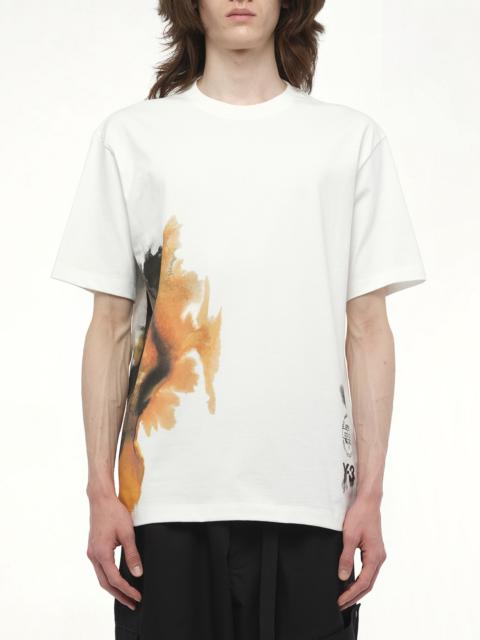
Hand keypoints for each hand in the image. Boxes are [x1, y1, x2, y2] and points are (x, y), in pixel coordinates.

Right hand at [86, 493, 142, 610]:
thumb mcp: (127, 533)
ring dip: (113, 588)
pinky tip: (118, 580)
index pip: (115, 579)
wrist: (101, 499)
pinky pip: (100, 569)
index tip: (138, 596)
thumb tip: (138, 573)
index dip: (127, 590)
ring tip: (127, 596)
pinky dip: (109, 578)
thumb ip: (132, 554)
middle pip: (105, 583)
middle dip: (119, 595)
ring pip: (101, 577)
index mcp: (101, 553)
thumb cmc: (114, 513)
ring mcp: (91, 552)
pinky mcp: (93, 548)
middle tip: (132, 604)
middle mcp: (93, 555)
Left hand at [337, 495, 386, 609]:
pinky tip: (350, 582)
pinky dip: (360, 579)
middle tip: (340, 604)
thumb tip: (343, 577)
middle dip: (354, 596)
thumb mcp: (349, 537)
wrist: (368, 502)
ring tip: (344, 597)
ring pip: (368, 579)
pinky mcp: (374, 550)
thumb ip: (346, 558)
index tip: (340, 601)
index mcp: (375, 557)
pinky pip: (368, 570)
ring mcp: (378, 555)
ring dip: (357, 589)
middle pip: (368, 584)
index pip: (363, 582)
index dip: (351, 594)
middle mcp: (379, 558)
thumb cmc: (360, 516)